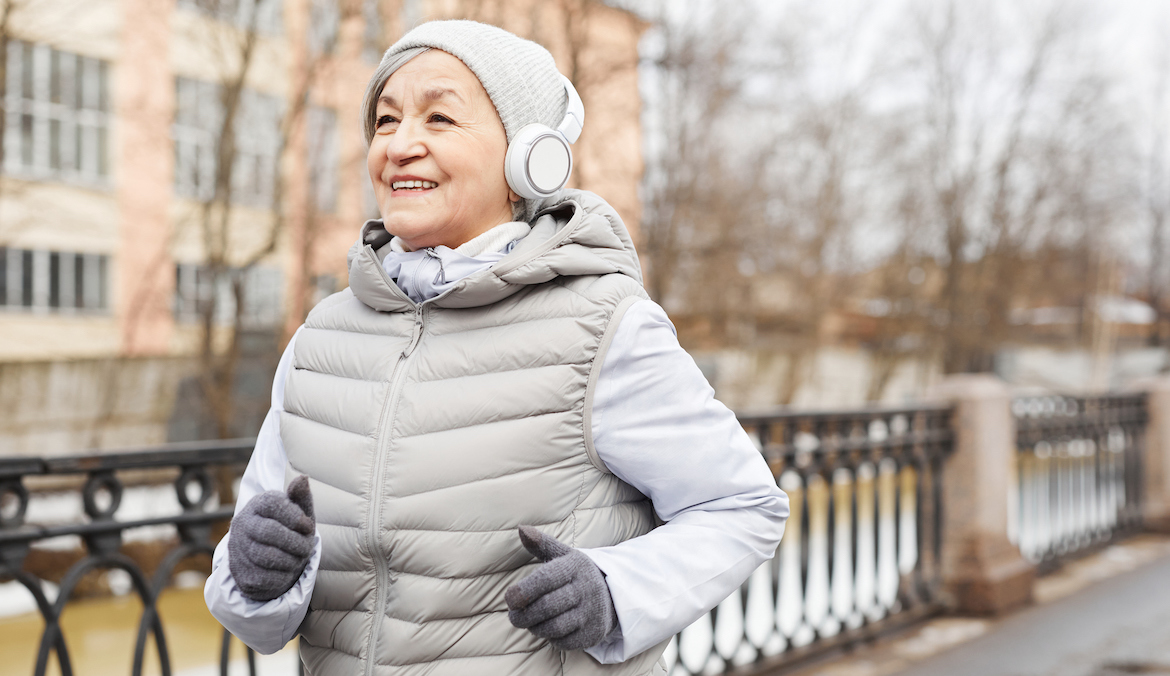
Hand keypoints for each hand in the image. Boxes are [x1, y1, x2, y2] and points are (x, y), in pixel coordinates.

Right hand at [227, 475, 314, 601]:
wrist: (271, 559)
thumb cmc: (290, 530)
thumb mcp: (299, 513)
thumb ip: (301, 498)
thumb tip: (302, 479)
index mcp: (259, 504)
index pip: (273, 504)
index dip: (294, 517)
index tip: (309, 527)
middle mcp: (243, 523)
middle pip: (269, 532)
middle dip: (294, 542)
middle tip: (307, 548)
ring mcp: (237, 548)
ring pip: (265, 556)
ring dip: (290, 560)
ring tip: (299, 559)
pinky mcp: (239, 572)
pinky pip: (262, 577)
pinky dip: (282, 577)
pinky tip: (287, 571)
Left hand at [505, 525, 617, 650]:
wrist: (613, 595)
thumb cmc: (576, 574)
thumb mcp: (564, 555)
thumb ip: (542, 543)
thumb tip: (521, 529)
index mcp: (575, 567)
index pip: (547, 579)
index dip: (525, 590)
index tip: (509, 599)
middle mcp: (586, 589)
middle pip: (547, 606)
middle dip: (524, 615)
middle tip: (514, 616)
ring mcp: (591, 613)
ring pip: (554, 627)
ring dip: (535, 627)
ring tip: (529, 622)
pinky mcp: (593, 633)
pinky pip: (564, 642)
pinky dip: (551, 638)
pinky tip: (548, 629)